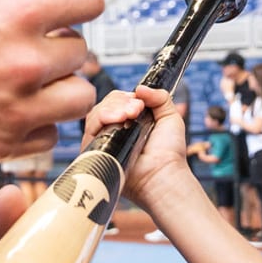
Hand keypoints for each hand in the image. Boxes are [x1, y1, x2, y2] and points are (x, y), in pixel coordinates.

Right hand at [0, 0, 104, 162]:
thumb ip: (13, 9)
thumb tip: (51, 15)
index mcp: (15, 14)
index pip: (88, 2)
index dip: (80, 5)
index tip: (71, 11)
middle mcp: (23, 61)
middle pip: (82, 54)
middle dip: (59, 53)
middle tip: (31, 54)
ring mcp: (15, 107)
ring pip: (78, 99)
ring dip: (58, 91)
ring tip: (27, 87)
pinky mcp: (1, 144)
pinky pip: (49, 137)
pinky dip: (37, 126)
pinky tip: (10, 114)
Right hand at [85, 88, 196, 211]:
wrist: (164, 174)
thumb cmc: (170, 153)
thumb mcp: (170, 116)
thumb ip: (159, 97)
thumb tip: (139, 87)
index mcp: (129, 123)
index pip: (116, 101)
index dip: (126, 97)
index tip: (141, 103)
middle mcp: (114, 132)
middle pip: (105, 105)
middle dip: (121, 101)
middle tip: (137, 109)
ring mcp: (103, 142)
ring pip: (97, 113)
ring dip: (114, 108)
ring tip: (131, 115)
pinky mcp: (95, 151)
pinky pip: (91, 128)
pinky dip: (104, 118)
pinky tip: (119, 119)